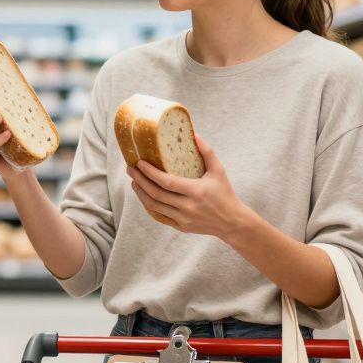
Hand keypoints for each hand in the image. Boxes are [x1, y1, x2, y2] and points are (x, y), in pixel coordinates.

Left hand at [127, 135, 250, 238]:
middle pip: (155, 194)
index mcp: (195, 191)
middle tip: (131, 169)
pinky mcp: (181, 227)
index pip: (166, 182)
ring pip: (154, 206)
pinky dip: (149, 206)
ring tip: (134, 181)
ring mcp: (182, 218)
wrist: (232, 222)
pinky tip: (144, 196)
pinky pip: (159, 216)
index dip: (150, 173)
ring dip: (141, 193)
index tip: (140, 163)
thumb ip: (207, 152)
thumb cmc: (225, 193)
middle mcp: (187, 206)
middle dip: (140, 180)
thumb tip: (195, 135)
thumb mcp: (219, 171)